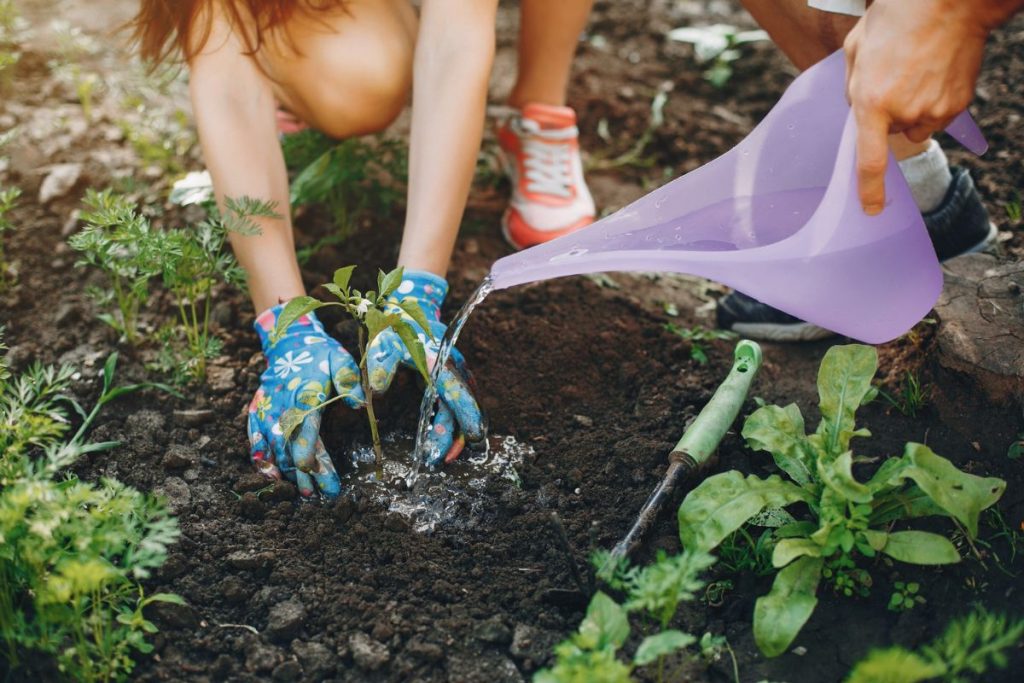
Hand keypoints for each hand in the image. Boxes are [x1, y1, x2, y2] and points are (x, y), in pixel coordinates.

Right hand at [248, 304, 364, 497]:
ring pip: (275, 449)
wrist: (287, 343)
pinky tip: (271, 476)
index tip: (318, 475)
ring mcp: (266, 412)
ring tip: (303, 494)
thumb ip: (349, 380)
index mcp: (304, 397)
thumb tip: (360, 403)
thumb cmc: (320, 355)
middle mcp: (282, 408)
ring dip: (288, 472)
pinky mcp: (257, 414)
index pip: (306, 431)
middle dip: (305, 475)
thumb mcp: (340, 359)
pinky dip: (261, 459)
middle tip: (319, 497)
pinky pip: (255, 440)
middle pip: (292, 447)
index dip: (311, 456)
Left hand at [366, 270, 485, 466]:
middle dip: (456, 436)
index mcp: (440, 362)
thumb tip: (376, 390)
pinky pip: (455, 402)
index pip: (457, 395)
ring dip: (454, 432)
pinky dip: (450, 422)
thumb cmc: (394, 326)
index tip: (462, 442)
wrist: (407, 305)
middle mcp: (453, 368)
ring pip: (461, 408)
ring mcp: (454, 372)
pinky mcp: (448, 376)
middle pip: (463, 408)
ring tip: (441, 456)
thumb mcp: (382, 343)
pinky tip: (440, 438)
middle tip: (442, 461)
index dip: (462, 420)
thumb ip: (380, 365)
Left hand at [843, 0, 990, 214]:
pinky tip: (934, 72)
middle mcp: (904, 113)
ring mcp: (935, 110)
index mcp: (872, 102)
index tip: (871, 210)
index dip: (869, 190)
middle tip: (892, 78)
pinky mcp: (957, 104)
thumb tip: (857, 111)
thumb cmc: (897, 18)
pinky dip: (933, 101)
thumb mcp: (855, 49)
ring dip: (911, 109)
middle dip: (886, 114)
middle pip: (889, 134)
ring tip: (914, 72)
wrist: (949, 1)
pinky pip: (937, 116)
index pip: (869, 160)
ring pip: (915, 126)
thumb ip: (851, 87)